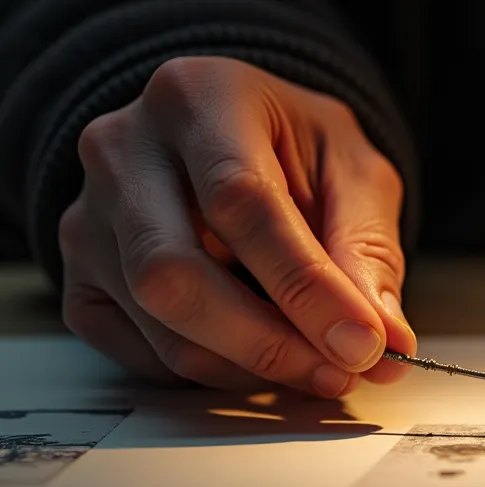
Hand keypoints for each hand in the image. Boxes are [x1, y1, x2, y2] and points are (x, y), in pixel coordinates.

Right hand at [60, 56, 415, 396]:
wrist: (231, 140)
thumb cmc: (292, 149)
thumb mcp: (353, 172)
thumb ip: (369, 250)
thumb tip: (386, 340)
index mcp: (197, 99)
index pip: (240, 201)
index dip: (305, 285)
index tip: (363, 343)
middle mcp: (122, 151)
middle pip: (175, 270)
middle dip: (269, 341)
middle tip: (343, 372)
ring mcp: (88, 218)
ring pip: (157, 319)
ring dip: (250, 366)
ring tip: (320, 370)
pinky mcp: (81, 280)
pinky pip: (140, 351)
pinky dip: (213, 373)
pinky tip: (264, 360)